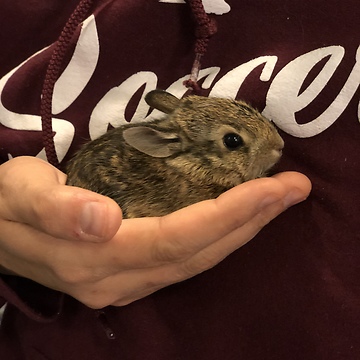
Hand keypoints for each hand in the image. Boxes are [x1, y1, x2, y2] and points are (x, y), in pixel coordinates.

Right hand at [0, 156, 310, 307]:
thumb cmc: (7, 201)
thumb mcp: (19, 192)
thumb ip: (55, 207)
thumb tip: (104, 220)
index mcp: (95, 259)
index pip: (179, 238)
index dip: (229, 214)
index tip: (273, 187)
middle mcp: (118, 279)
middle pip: (200, 253)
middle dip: (252, 221)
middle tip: (293, 189)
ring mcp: (125, 282)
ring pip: (197, 260)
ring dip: (242, 230)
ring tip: (277, 201)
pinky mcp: (128, 274)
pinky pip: (184, 260)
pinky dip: (217, 238)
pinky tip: (238, 219)